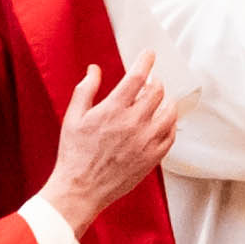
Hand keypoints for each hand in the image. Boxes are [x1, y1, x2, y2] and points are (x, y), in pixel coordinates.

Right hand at [43, 58, 182, 232]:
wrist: (81, 188)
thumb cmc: (74, 154)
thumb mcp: (73, 117)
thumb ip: (85, 90)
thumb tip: (94, 70)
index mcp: (112, 110)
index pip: (137, 77)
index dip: (146, 62)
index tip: (149, 55)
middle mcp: (133, 123)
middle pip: (157, 92)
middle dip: (155, 82)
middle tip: (150, 83)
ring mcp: (146, 141)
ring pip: (169, 112)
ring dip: (166, 102)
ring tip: (159, 101)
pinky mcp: (153, 157)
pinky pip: (171, 135)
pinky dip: (169, 124)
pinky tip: (162, 122)